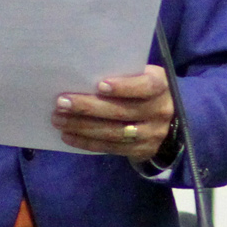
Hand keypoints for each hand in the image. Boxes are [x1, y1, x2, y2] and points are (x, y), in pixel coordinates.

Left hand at [53, 66, 175, 160]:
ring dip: (82, 126)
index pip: (146, 87)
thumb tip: (84, 76)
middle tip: (62, 103)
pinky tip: (68, 136)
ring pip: (113, 132)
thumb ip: (124, 76)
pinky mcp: (142, 150)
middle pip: (122, 111)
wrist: (168, 119)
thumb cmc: (144, 90)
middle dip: (88, 107)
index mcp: (161, 86)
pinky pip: (111, 147)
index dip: (124, 87)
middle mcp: (160, 111)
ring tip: (58, 119)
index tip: (100, 85)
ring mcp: (152, 133)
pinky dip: (87, 142)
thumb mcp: (143, 77)